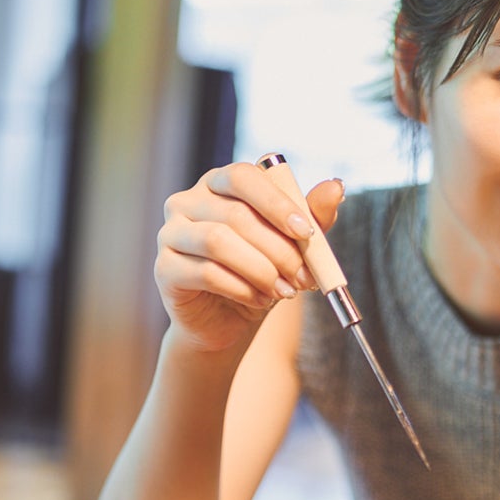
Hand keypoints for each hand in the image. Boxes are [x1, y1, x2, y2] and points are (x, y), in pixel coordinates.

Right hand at [154, 162, 343, 352]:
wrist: (227, 322)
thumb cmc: (259, 274)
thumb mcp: (291, 246)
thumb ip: (312, 216)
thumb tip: (335, 187)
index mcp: (220, 184)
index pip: (245, 178)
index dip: (277, 203)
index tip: (307, 233)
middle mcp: (188, 201)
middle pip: (236, 214)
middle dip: (279, 249)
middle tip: (304, 277)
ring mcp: (171, 233)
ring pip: (218, 242)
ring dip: (261, 269)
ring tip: (285, 292)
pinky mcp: (164, 268)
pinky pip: (206, 273)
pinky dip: (242, 289)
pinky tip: (261, 300)